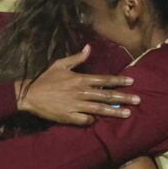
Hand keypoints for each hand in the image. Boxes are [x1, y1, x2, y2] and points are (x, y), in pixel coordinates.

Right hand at [16, 45, 138, 125]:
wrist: (29, 95)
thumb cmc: (45, 79)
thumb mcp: (60, 64)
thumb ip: (76, 58)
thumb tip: (89, 48)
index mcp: (80, 79)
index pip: (104, 80)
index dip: (118, 81)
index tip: (131, 82)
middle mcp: (81, 92)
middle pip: (106, 96)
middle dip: (123, 97)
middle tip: (138, 100)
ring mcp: (76, 106)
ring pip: (100, 109)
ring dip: (115, 111)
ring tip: (128, 113)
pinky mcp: (70, 117)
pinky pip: (86, 120)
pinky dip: (92, 120)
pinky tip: (98, 121)